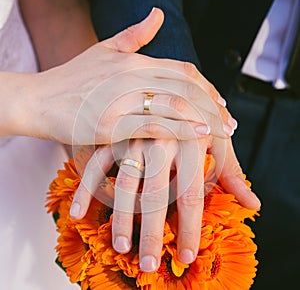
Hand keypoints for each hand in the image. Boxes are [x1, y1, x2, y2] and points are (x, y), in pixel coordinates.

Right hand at [8, 8, 235, 142]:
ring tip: (223, 131)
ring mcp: (122, 99)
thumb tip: (157, 15)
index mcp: (133, 60)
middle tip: (230, 121)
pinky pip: (156, 125)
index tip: (220, 101)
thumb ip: (134, 35)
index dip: (206, 86)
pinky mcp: (113, 124)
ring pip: (176, 105)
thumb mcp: (103, 50)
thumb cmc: (71, 79)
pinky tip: (200, 136)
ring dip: (205, 118)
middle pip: (186, 88)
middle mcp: (132, 75)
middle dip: (213, 105)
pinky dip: (181, 129)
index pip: (183, 71)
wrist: (39, 100)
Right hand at [70, 137, 260, 272]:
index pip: (191, 195)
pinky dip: (87, 189)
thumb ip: (232, 174)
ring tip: (120, 247)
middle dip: (153, 233)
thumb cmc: (196, 120)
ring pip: (125, 184)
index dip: (189, 229)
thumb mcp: (217, 143)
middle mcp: (162, 141)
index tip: (185, 256)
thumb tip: (253, 204)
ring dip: (121, 218)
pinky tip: (80, 213)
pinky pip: (96, 165)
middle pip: (156, 196)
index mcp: (191, 143)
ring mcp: (135, 137)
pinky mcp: (113, 135)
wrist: (165, 85)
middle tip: (149, 264)